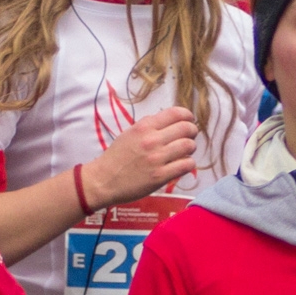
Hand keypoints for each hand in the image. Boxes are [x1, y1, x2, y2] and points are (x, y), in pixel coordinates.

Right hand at [82, 106, 198, 208]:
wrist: (103, 180)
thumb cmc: (116, 157)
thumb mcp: (129, 133)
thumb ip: (149, 125)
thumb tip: (169, 120)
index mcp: (144, 127)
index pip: (176, 113)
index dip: (188, 116)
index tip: (189, 120)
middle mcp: (152, 140)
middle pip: (186, 128)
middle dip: (192, 131)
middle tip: (189, 137)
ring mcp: (157, 159)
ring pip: (189, 146)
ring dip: (191, 148)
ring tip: (185, 152)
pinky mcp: (160, 176)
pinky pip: (186, 165)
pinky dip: (188, 163)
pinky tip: (181, 165)